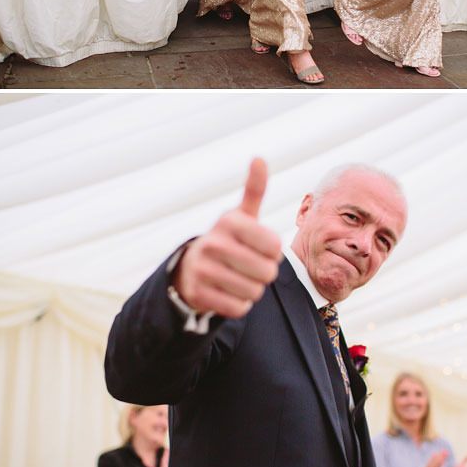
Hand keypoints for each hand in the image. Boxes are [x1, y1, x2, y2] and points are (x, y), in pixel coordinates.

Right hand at [171, 158, 282, 318]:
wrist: (191, 269)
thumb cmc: (229, 240)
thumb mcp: (242, 215)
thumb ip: (254, 189)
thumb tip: (259, 158)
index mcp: (228, 221)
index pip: (275, 245)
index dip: (273, 251)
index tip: (259, 246)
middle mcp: (212, 243)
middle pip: (267, 271)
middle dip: (265, 272)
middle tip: (249, 266)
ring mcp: (202, 269)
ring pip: (254, 291)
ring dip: (253, 289)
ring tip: (238, 278)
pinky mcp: (198, 295)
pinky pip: (239, 308)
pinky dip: (240, 304)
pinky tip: (228, 292)